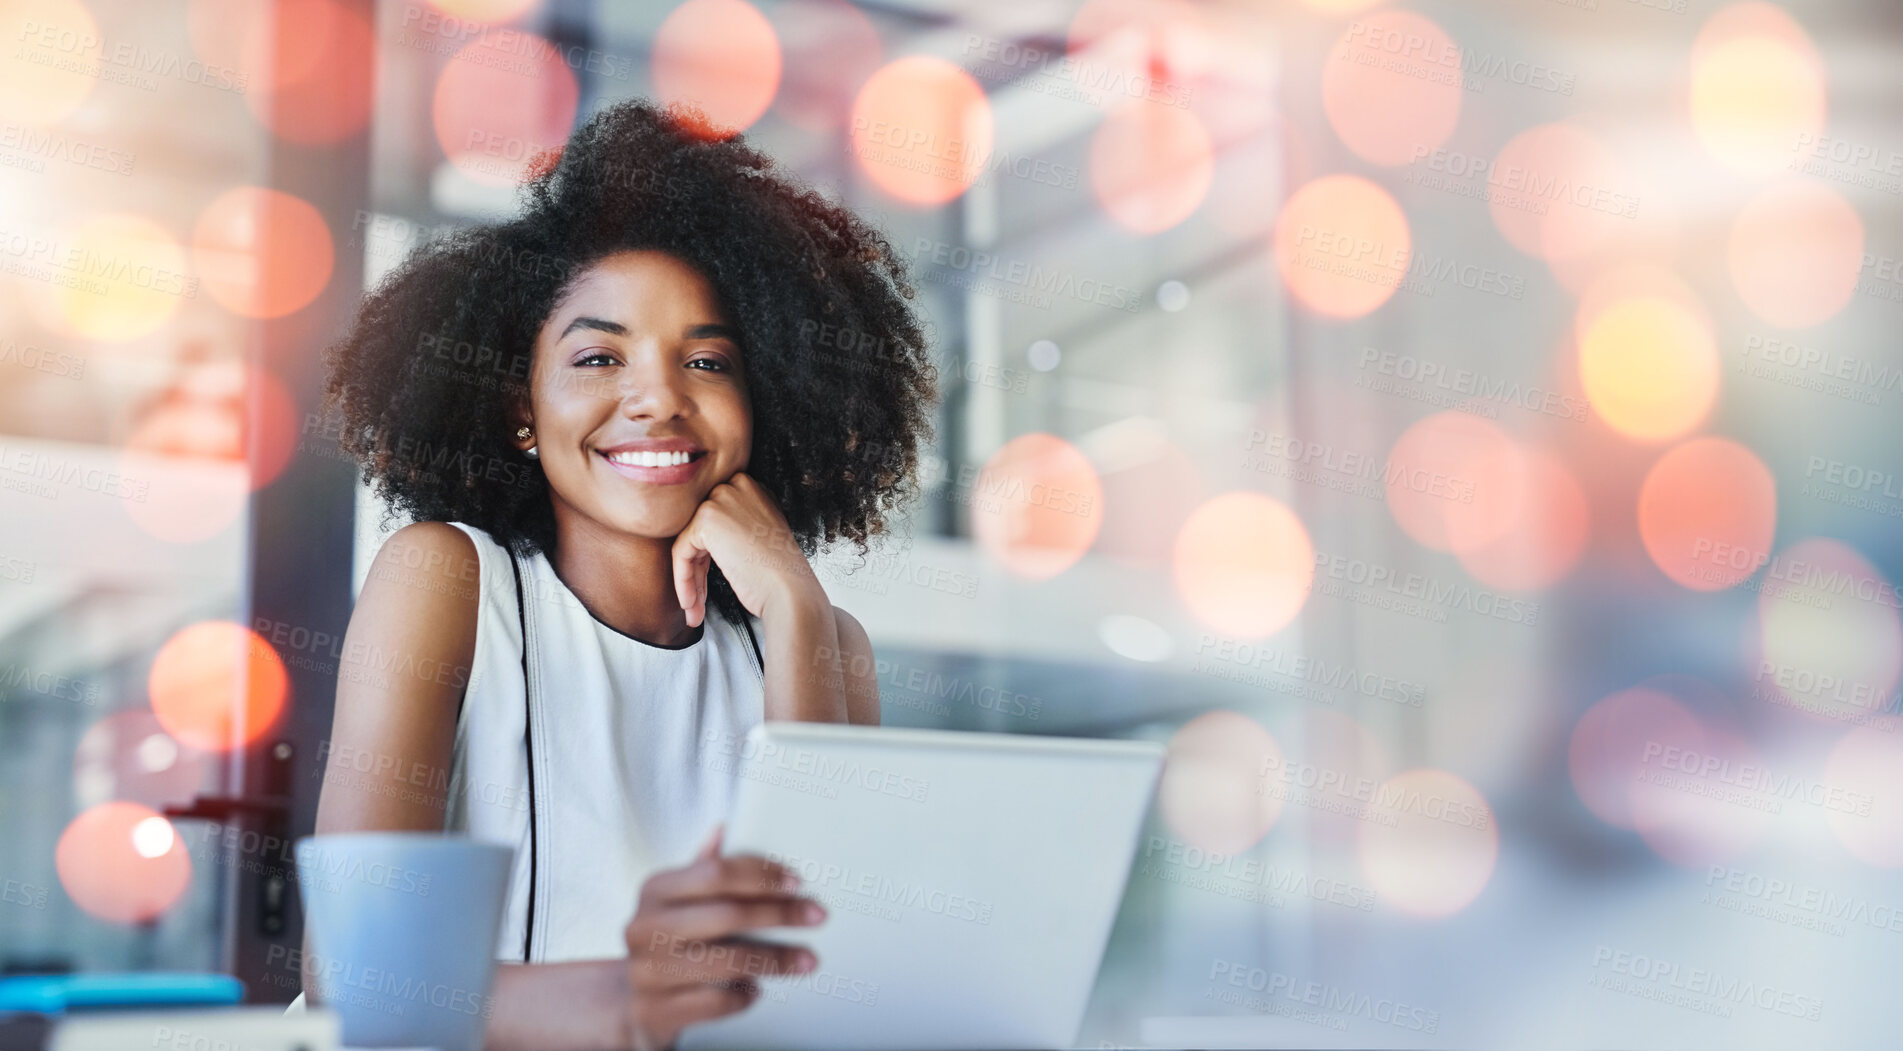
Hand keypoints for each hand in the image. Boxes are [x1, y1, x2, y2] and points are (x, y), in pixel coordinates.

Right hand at [618, 826, 826, 1050]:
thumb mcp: (679, 900)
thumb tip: (723, 828)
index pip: (716, 873)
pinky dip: (743, 996)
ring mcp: (647, 971)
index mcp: (656, 889)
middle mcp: (645, 928)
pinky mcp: (655, 1009)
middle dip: (779, 914)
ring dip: (775, 960)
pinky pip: (714, 1002)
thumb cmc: (669, 939)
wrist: (635, 1000)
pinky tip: (757, 989)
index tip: (797, 882)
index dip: (762, 876)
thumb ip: (703, 868)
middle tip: (816, 916)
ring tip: (806, 959)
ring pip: (727, 962)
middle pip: (728, 915)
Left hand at [671, 472, 823, 628]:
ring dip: (689, 580)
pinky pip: (681, 551)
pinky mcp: (706, 519)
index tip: (708, 584)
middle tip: (698, 601)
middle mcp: (737, 487)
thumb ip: (735, 528)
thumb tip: (703, 541)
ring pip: (688, 543)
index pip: (716, 521)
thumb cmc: (780, 575)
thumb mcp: (760, 538)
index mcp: (752, 490)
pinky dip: (683, 580)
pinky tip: (691, 602)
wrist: (789, 590)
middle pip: (699, 531)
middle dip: (697, 569)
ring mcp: (722, 499)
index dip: (709, 556)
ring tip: (694, 608)